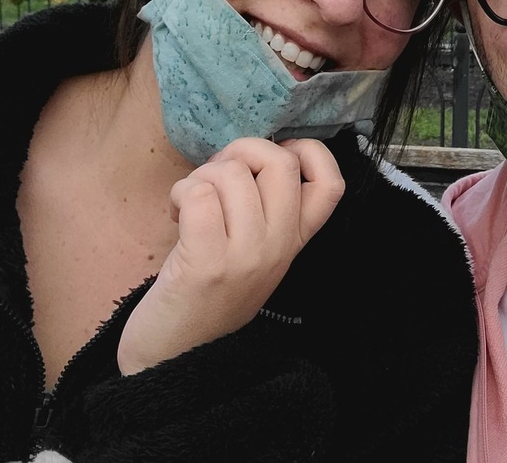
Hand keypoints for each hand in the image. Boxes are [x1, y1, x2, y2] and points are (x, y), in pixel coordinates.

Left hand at [117, 137, 344, 374]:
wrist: (174, 354)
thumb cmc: (208, 292)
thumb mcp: (255, 252)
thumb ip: (266, 208)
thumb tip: (252, 151)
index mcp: (295, 242)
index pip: (331, 184)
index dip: (308, 152)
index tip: (272, 160)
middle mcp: (279, 247)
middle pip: (280, 162)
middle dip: (241, 151)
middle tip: (218, 177)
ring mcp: (246, 255)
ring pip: (232, 173)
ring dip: (202, 175)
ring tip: (191, 202)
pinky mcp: (206, 262)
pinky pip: (199, 194)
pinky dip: (181, 192)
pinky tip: (176, 213)